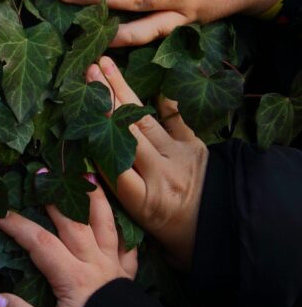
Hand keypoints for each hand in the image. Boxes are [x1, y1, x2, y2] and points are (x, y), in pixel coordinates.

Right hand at [0, 187, 136, 306]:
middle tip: (42, 173)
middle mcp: (94, 263)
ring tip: (88, 174)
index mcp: (73, 277)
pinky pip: (129, 244)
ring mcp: (114, 265)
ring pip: (105, 222)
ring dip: (95, 197)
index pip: (40, 242)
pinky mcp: (129, 273)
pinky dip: (124, 227)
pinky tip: (121, 215)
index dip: (17, 225)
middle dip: (54, 196)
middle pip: (73, 221)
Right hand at [86, 57, 207, 271]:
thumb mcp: (146, 232)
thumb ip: (121, 200)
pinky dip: (166, 102)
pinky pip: (178, 119)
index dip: (95, 139)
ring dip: (123, 91)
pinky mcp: (195, 147)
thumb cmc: (180, 239)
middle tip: (88, 72)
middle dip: (105, 100)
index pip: (112, 165)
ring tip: (105, 66)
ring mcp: (179, 157)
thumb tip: (90, 174)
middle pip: (126, 133)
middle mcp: (160, 175)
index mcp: (145, 202)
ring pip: (144, 120)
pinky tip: (155, 86)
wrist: (228, 233)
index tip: (79, 114)